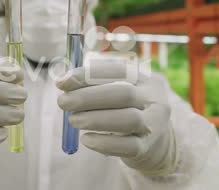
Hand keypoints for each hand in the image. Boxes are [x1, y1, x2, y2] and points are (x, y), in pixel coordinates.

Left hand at [56, 61, 177, 175]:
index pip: (119, 70)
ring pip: (129, 119)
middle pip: (124, 94)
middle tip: (63, 102)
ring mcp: (154, 124)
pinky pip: (127, 146)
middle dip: (89, 97)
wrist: (154, 141)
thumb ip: (92, 84)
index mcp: (146, 78)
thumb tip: (63, 82)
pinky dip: (104, 143)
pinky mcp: (147, 147)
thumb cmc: (126, 108)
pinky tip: (86, 140)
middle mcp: (154, 99)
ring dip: (95, 119)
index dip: (89, 75)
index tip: (63, 81)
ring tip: (73, 120)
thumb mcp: (116, 90)